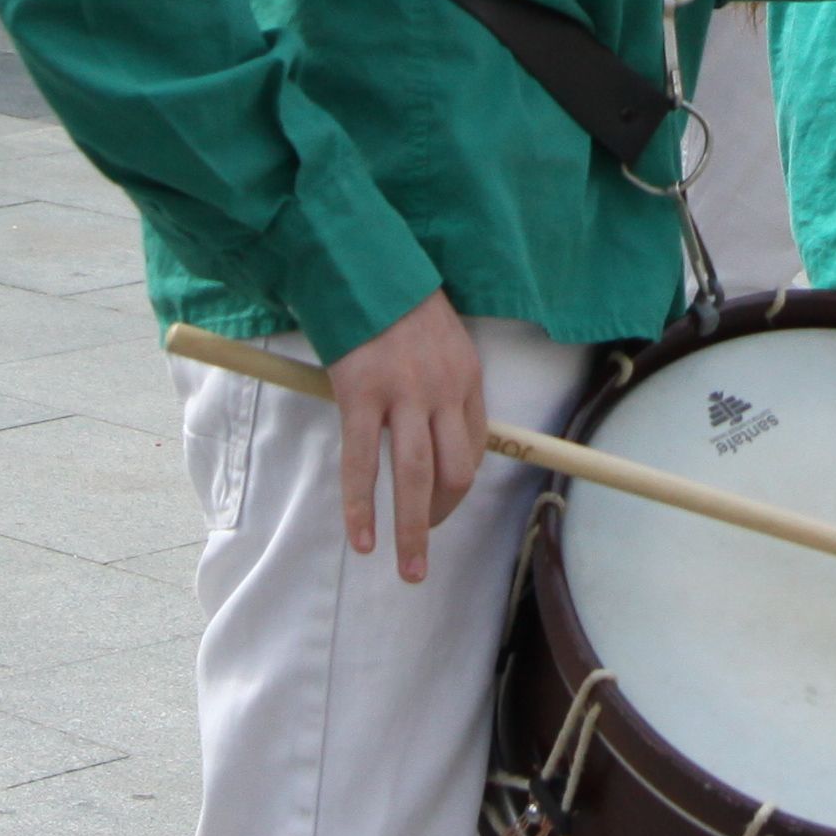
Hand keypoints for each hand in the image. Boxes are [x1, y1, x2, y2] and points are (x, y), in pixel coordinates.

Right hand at [326, 294, 485, 584]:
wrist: (361, 265)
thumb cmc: (399, 304)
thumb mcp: (443, 339)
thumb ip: (446, 384)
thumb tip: (438, 432)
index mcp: (467, 376)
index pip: (476, 448)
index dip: (459, 485)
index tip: (440, 504)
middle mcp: (442, 390)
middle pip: (454, 471)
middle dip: (441, 516)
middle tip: (425, 549)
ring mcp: (402, 395)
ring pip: (413, 477)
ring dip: (412, 531)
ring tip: (409, 570)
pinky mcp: (360, 396)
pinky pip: (361, 464)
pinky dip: (361, 507)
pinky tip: (362, 540)